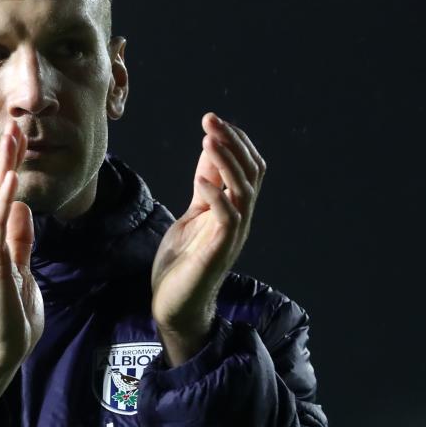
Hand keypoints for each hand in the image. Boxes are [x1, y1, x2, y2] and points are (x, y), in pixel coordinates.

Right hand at [0, 121, 44, 414]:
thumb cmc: (10, 318)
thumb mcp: (20, 270)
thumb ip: (19, 240)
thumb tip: (22, 210)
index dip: (8, 168)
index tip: (18, 139)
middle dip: (6, 157)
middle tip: (15, 123)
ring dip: (4, 168)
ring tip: (14, 139)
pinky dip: (2, 199)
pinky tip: (10, 178)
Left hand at [151, 112, 265, 364]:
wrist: (174, 306)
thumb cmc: (182, 263)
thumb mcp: (192, 215)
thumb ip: (204, 188)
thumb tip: (208, 153)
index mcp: (234, 210)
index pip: (249, 168)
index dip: (235, 142)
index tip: (212, 120)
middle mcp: (240, 221)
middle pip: (251, 174)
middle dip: (232, 143)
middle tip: (210, 120)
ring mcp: (231, 237)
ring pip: (243, 191)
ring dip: (226, 163)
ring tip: (208, 140)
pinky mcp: (217, 252)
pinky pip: (227, 218)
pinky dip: (216, 196)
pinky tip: (201, 182)